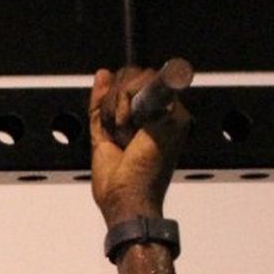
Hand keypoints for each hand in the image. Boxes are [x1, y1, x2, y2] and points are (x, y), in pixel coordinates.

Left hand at [89, 67, 191, 226]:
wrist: (128, 199)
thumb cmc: (118, 182)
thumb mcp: (102, 137)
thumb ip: (101, 105)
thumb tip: (103, 74)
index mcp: (151, 119)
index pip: (133, 85)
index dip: (115, 94)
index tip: (111, 119)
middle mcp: (165, 112)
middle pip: (132, 77)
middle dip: (111, 103)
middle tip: (116, 134)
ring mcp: (172, 111)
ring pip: (134, 79)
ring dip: (115, 110)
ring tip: (123, 136)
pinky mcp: (173, 112)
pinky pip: (136, 89)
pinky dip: (121, 110)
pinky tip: (127, 132)